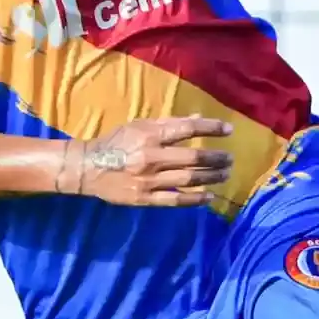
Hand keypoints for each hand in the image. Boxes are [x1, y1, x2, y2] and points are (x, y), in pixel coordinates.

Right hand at [56, 115, 234, 205]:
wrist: (88, 167)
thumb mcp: (139, 126)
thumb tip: (197, 119)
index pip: (187, 129)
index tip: (228, 130)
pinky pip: (176, 200)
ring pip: (189, 179)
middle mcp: (151, 157)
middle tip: (230, 159)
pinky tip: (209, 197)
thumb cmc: (116, 142)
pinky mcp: (145, 198)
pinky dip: (195, 199)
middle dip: (216, 158)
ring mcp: (149, 180)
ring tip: (225, 174)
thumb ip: (168, 123)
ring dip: (211, 176)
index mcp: (149, 135)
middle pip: (193, 157)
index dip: (211, 128)